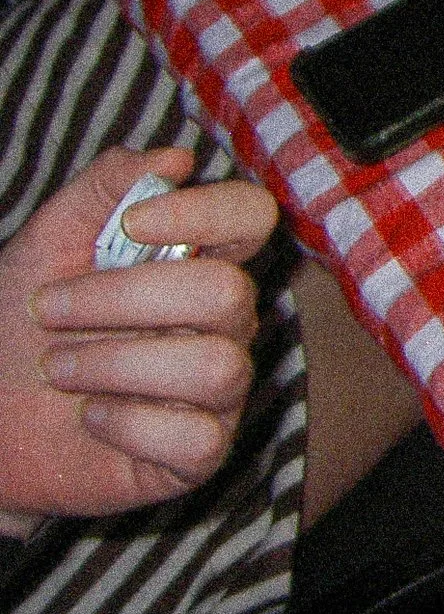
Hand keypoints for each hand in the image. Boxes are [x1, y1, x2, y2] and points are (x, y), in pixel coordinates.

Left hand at [0, 149, 277, 531]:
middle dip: (120, 299)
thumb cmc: (19, 326)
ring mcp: (217, 391)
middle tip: (47, 310)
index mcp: (196, 263)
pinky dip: (130, 425)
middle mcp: (223, 324)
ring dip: (115, 364)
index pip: (251, 216)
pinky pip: (197, 440)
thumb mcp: (44, 244)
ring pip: (215, 367)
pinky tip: (92, 418)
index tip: (132, 224)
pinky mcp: (198, 454)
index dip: (204, 213)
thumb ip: (102, 189)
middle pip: (226, 294)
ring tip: (58, 369)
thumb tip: (174, 158)